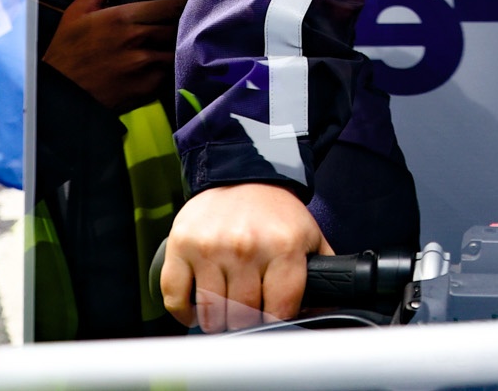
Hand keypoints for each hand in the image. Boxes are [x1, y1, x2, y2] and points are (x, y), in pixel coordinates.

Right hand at [40, 0, 183, 112]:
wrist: (61, 96)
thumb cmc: (67, 53)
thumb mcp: (78, 12)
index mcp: (123, 17)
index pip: (172, 4)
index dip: (184, 2)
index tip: (187, 0)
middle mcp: (138, 40)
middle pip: (179, 26)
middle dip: (183, 23)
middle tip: (183, 21)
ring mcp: (145, 65)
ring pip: (178, 49)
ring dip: (178, 46)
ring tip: (175, 43)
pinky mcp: (148, 88)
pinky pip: (171, 73)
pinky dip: (170, 69)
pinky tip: (162, 65)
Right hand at [160, 182, 329, 330]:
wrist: (243, 175)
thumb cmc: (276, 214)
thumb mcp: (309, 238)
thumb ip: (321, 276)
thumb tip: (322, 314)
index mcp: (283, 247)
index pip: (279, 311)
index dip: (275, 322)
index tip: (271, 318)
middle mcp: (246, 246)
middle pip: (242, 317)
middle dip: (246, 322)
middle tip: (247, 314)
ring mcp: (210, 246)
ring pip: (210, 314)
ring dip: (216, 322)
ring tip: (224, 311)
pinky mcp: (180, 244)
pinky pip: (174, 298)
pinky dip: (183, 313)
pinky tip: (195, 309)